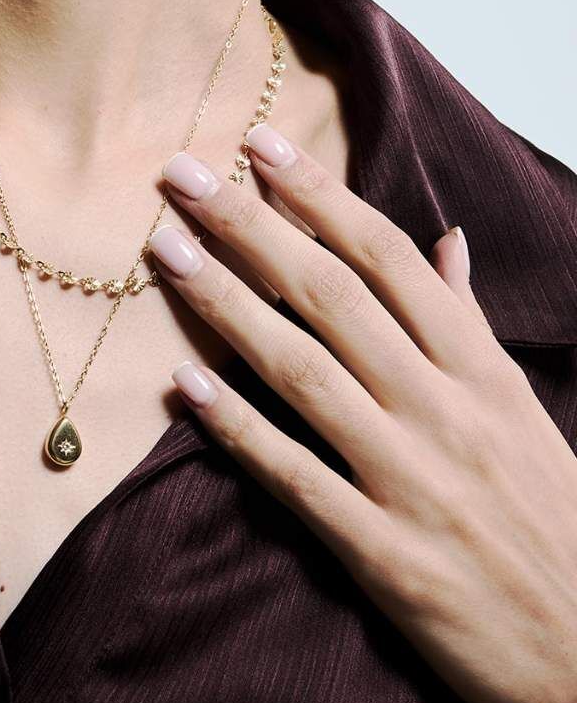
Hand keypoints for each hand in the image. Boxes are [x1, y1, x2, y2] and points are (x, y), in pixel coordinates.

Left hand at [148, 123, 576, 702]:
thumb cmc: (553, 525)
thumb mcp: (525, 412)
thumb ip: (472, 326)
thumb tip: (447, 240)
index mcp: (482, 373)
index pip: (392, 260)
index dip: (322, 197)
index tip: (262, 145)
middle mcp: (447, 413)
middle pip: (335, 297)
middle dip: (253, 228)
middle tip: (183, 175)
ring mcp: (414, 482)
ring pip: (305, 372)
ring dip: (228, 306)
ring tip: (165, 252)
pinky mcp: (385, 556)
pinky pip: (299, 479)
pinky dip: (240, 431)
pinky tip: (184, 388)